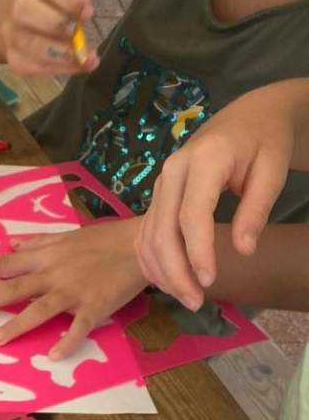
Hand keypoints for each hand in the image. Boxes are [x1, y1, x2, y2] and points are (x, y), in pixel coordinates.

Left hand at [0, 216, 145, 357]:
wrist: (142, 244)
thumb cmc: (104, 239)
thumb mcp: (67, 235)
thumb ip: (38, 241)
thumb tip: (11, 241)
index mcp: (46, 256)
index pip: (7, 262)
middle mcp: (55, 273)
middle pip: (14, 287)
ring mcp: (74, 291)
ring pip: (41, 309)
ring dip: (17, 324)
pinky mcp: (95, 306)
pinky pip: (79, 326)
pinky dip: (68, 340)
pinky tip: (53, 355)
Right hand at [1, 0, 100, 75]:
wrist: (40, 11)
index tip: (88, 9)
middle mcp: (16, 4)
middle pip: (24, 10)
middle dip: (57, 23)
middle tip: (78, 29)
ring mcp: (12, 33)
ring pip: (28, 44)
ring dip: (60, 52)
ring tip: (84, 54)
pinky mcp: (16, 58)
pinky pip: (32, 67)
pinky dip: (60, 69)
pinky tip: (81, 65)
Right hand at [136, 91, 298, 310]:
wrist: (248, 118)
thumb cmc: (265, 142)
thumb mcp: (273, 170)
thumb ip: (256, 209)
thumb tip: (244, 250)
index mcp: (204, 159)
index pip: (192, 215)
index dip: (197, 252)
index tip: (210, 280)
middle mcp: (172, 171)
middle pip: (162, 231)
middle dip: (175, 272)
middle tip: (196, 302)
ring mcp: (161, 185)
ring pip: (149, 237)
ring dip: (163, 272)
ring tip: (187, 297)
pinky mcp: (158, 197)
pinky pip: (146, 235)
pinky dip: (153, 262)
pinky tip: (169, 282)